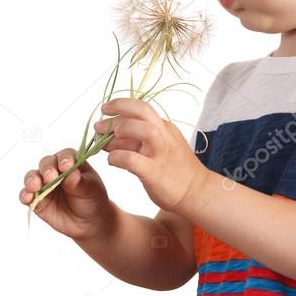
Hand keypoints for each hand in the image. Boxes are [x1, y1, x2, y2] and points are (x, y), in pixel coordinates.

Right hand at [19, 149, 112, 239]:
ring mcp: (44, 184)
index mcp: (71, 162)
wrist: (89, 222)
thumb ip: (80, 183)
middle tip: (50, 177)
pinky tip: (28, 197)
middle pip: (46, 164)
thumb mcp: (91, 190)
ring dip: (32, 180)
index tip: (66, 166)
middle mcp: (55, 170)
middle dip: (47, 169)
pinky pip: (26, 195)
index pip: (65, 155)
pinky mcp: (36, 199)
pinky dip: (25, 195)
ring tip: (34, 186)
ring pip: (33, 177)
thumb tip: (72, 174)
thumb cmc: (92, 199)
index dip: (64, 159)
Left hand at [93, 97, 208, 212]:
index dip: (120, 104)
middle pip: (142, 111)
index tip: (104, 110)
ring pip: (144, 130)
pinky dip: (118, 157)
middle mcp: (164, 136)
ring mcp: (161, 153)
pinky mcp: (155, 173)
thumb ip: (134, 141)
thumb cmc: (174, 171)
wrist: (197, 192)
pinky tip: (112, 160)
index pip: (141, 107)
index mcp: (164, 127)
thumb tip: (107, 137)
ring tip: (107, 140)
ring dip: (122, 129)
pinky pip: (133, 160)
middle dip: (116, 113)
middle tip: (98, 127)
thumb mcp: (157, 148)